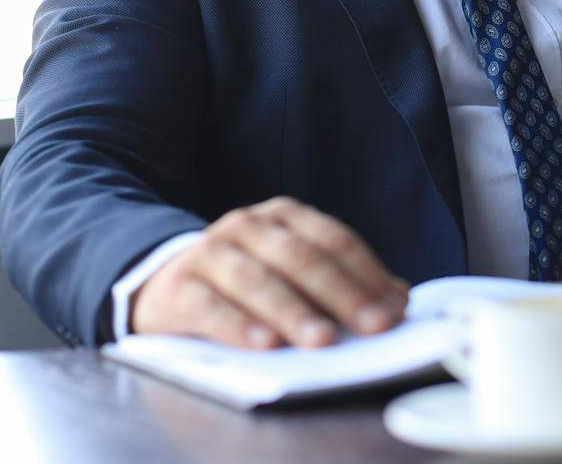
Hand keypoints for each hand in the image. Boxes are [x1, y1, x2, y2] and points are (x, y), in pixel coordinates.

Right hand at [129, 196, 407, 348]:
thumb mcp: (290, 273)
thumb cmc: (243, 283)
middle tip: (373, 326)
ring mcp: (211, 252)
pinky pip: (210, 306)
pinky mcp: (179, 286)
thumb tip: (397, 300)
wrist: (164, 283)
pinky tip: (265, 345)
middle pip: (302, 258)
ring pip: (257, 280)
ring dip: (293, 311)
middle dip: (342, 293)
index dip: (368, 274)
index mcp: (283, 217)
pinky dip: (239, 326)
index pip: (334, 240)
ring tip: (321, 339)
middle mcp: (248, 225)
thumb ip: (340, 281)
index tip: (395, 308)